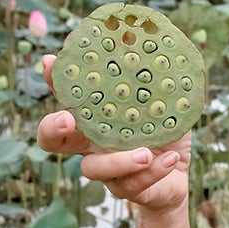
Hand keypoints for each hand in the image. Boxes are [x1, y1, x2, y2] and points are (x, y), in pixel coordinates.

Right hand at [37, 54, 190, 213]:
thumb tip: (150, 39)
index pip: (68, 97)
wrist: (179, 173)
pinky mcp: (127, 189)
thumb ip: (156, 78)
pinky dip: (153, 171)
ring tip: (144, 152)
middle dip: (52, 128)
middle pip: (51, 139)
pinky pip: (133, 184)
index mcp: (96, 119)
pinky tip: (170, 159)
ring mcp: (107, 169)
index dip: (54, 81)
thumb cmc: (165, 132)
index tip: (50, 62)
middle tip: (66, 119)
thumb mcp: (166, 101)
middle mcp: (92, 144)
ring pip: (93, 169)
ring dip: (118, 161)